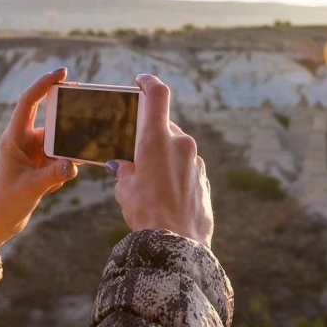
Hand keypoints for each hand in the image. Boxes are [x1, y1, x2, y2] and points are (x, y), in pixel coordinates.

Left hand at [0, 68, 77, 254]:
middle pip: (51, 121)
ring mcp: (33, 153)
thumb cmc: (4, 203)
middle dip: (67, 124)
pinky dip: (63, 170)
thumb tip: (74, 164)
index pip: (29, 102)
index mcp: (14, 138)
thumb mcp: (30, 188)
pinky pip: (60, 159)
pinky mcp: (40, 166)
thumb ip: (53, 175)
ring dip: (66, 155)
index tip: (63, 73)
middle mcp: (23, 141)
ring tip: (64, 172)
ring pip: (59, 143)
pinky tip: (54, 187)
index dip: (44, 84)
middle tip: (85, 122)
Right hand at [106, 74, 213, 247]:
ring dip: (162, 159)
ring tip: (148, 183)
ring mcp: (195, 162)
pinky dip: (174, 175)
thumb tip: (123, 165)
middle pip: (164, 128)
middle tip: (135, 153)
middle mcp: (180, 144)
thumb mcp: (125, 189)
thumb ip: (124, 170)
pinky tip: (164, 196)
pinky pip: (186, 169)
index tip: (141, 81)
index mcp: (157, 139)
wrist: (177, 245)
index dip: (148, 82)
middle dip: (150, 137)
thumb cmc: (146, 214)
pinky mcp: (204, 180)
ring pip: (176, 150)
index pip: (157, 95)